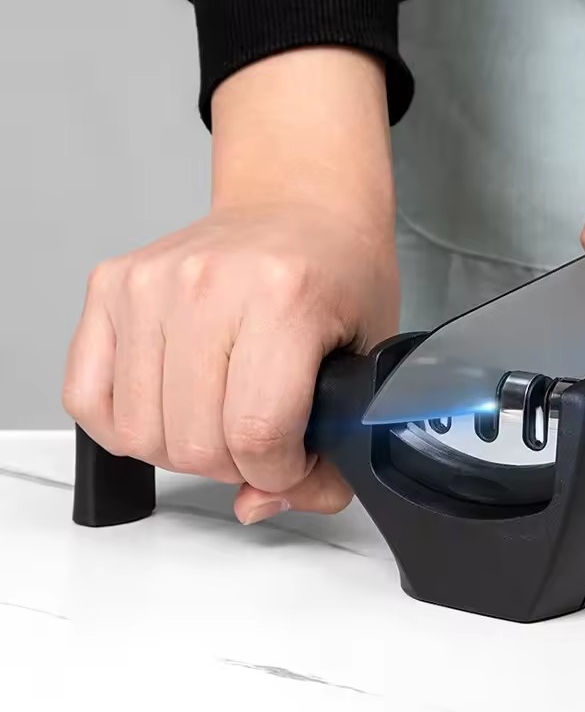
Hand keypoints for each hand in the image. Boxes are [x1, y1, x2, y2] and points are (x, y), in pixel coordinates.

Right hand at [63, 49, 397, 523]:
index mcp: (285, 298)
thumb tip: (260, 503)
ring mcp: (150, 284)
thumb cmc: (338, 273)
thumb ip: (334, 448)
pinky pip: (90, 398)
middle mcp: (208, 285)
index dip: (280, 473)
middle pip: (195, 444)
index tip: (295, 460)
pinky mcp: (112, 287)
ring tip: (222, 418)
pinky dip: (128, 427)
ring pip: (141, 434)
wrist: (299, 207)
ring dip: (186, 450)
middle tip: (265, 437)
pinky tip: (172, 409)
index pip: (258, 434)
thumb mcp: (367, 358)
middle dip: (238, 466)